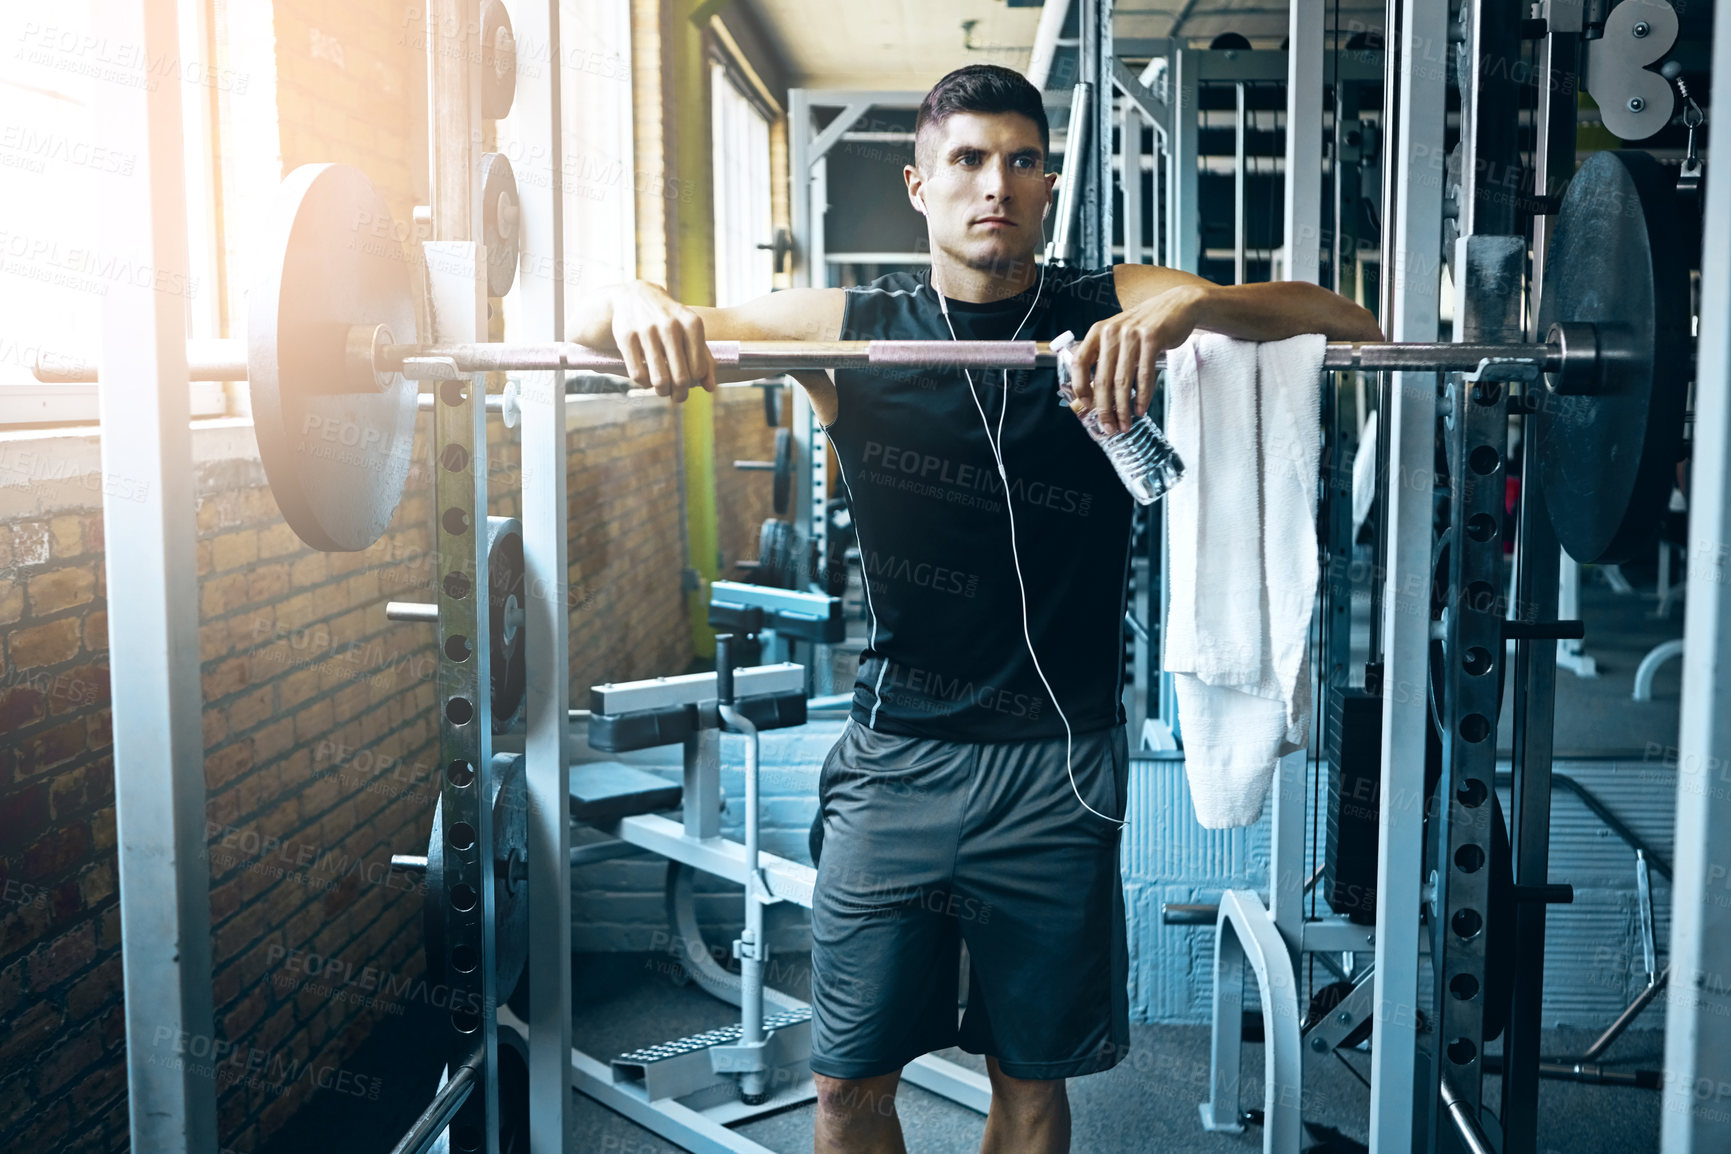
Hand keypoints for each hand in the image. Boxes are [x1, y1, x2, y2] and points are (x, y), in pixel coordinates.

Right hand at [610, 281, 715, 400]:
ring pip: (659, 379)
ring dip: (662, 391)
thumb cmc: (670, 320)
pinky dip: (644, 383)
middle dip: (680, 393)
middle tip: (677, 395)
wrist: (637, 296)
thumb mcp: (691, 332)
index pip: (698, 369)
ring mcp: (647, 330)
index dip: (694, 381)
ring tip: (662, 390)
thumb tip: (710, 388)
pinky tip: (647, 379)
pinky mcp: (626, 336)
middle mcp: (670, 325)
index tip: (689, 380)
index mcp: (692, 324)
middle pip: (681, 378)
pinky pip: (638, 374)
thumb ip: (705, 358)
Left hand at [1068, 284, 1203, 434]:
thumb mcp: (1119, 335)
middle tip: (1108, 426)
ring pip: (1122, 381)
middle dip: (1104, 408)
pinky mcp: (1152, 339)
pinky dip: (1142, 396)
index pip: (1079, 362)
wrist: (1177, 306)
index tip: (1086, 406)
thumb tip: (1096, 394)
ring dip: (1123, 408)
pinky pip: (1144, 375)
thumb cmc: (1145, 327)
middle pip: (1101, 379)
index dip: (1079, 386)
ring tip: (1125, 423)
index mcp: (1098, 332)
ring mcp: (1131, 335)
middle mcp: (1111, 332)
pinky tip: (1141, 409)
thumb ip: (1106, 357)